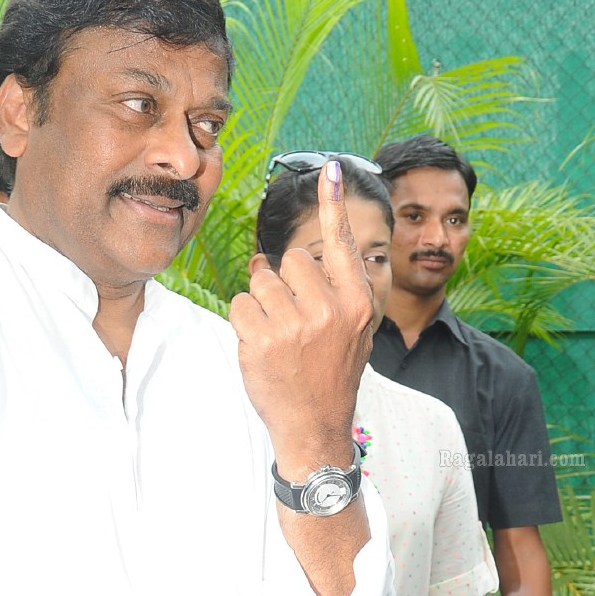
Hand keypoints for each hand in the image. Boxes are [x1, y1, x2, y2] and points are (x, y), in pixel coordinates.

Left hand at [230, 161, 373, 472]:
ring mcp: (295, 325)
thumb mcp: (352, 331)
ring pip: (260, 282)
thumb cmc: (328, 375)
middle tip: (290, 319)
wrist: (315, 426)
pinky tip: (259, 346)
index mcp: (356, 303)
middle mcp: (330, 310)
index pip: (341, 244)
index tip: (327, 169)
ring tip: (276, 336)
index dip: (332, 205)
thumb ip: (334, 291)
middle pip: (290, 261)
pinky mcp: (262, 340)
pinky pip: (239, 305)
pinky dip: (242, 323)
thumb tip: (286, 257)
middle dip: (282, 284)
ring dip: (260, 304)